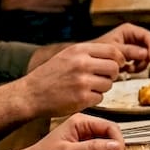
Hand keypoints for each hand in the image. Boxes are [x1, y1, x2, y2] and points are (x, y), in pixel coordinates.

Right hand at [15, 42, 129, 116]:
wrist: (30, 94)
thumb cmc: (50, 75)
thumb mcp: (68, 55)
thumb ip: (90, 54)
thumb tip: (116, 57)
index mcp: (79, 50)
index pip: (112, 50)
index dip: (119, 59)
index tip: (117, 64)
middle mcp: (82, 64)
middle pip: (114, 68)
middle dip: (112, 74)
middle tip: (103, 78)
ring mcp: (82, 81)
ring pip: (109, 84)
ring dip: (102, 88)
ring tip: (87, 87)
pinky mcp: (82, 98)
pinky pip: (100, 98)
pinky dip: (94, 99)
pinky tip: (81, 96)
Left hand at [93, 22, 149, 71]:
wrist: (90, 59)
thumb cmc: (98, 50)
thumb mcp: (114, 49)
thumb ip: (130, 51)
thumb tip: (145, 53)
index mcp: (129, 31)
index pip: (147, 36)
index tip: (149, 57)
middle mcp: (132, 38)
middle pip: (148, 47)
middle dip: (145, 58)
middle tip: (139, 65)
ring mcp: (132, 47)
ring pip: (145, 56)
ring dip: (140, 64)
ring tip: (130, 69)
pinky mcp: (131, 56)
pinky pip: (140, 62)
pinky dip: (136, 67)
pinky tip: (127, 70)